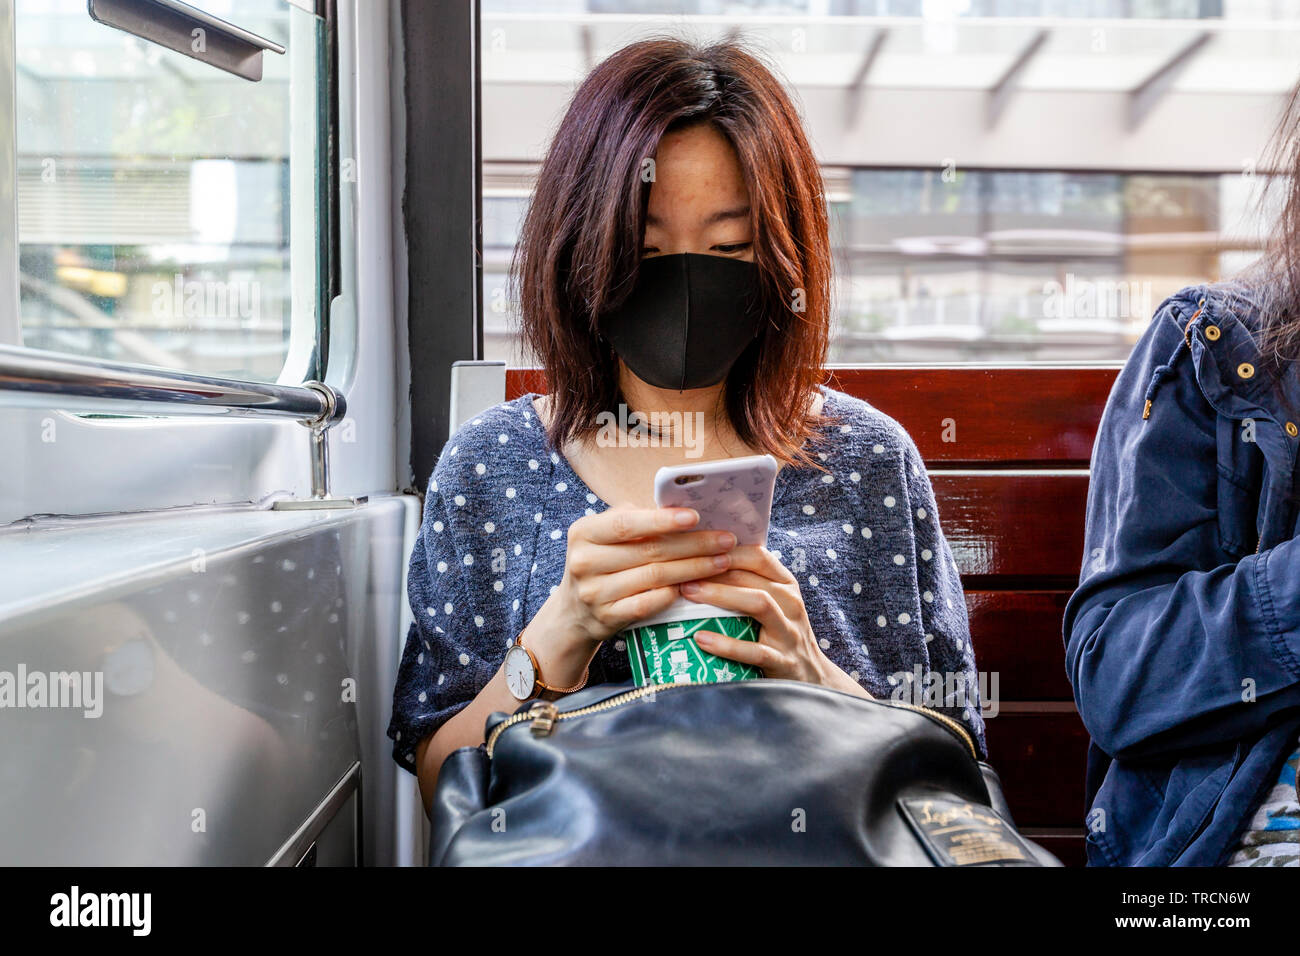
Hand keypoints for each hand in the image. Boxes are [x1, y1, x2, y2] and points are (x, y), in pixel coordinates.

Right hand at [553, 505, 736, 645]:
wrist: (575, 612)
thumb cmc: (602, 562)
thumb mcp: (606, 535)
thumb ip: (637, 520)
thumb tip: (684, 507)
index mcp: (584, 532)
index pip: (627, 524)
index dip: (662, 520)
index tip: (696, 516)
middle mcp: (584, 561)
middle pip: (649, 550)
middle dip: (694, 544)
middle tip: (726, 540)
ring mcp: (594, 592)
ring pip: (654, 577)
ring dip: (694, 568)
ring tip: (722, 561)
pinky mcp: (606, 617)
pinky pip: (648, 604)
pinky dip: (674, 594)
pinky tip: (697, 586)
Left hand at [678, 545, 834, 686]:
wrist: (811, 677)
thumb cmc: (780, 634)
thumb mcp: (773, 603)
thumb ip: (748, 583)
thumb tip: (702, 560)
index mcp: (786, 585)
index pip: (758, 556)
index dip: (726, 548)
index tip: (694, 547)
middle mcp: (791, 603)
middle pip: (752, 576)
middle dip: (714, 569)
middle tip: (680, 569)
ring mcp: (788, 632)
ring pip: (758, 604)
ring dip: (720, 595)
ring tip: (688, 593)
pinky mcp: (782, 662)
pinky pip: (754, 651)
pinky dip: (726, 644)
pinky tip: (701, 639)